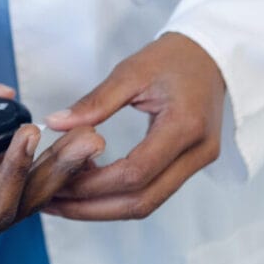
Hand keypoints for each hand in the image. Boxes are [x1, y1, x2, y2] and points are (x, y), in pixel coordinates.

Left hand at [43, 32, 225, 221]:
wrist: (210, 56)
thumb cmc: (172, 58)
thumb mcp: (131, 72)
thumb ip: (94, 102)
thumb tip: (54, 124)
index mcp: (184, 126)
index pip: (135, 172)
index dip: (94, 183)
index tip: (58, 181)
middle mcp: (197, 152)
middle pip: (142, 201)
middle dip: (93, 208)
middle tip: (52, 202)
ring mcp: (198, 162)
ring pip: (147, 204)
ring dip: (103, 207)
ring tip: (63, 200)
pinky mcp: (191, 165)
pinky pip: (153, 192)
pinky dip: (119, 196)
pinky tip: (89, 186)